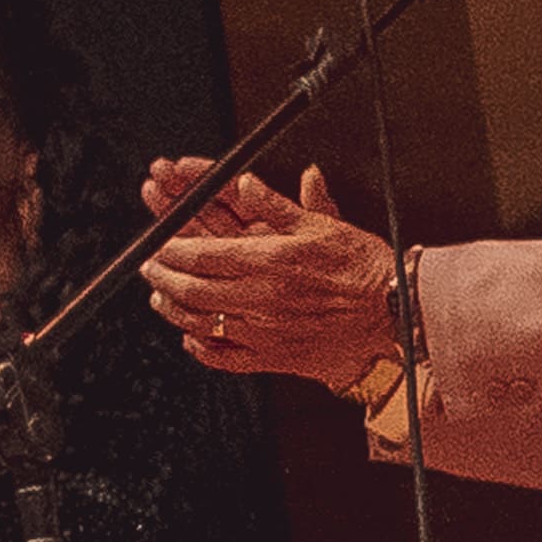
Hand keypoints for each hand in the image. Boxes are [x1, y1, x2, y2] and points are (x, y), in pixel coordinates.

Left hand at [138, 167, 400, 393]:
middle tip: (150, 266)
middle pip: (193, 288)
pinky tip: (190, 337)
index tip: (156, 241)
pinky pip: (224, 358)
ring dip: (174, 308)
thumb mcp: (321, 225)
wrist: (391, 315)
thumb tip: (243, 183)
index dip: (171, 247)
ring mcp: (263, 332)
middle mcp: (261, 300)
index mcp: (269, 262)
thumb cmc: (361, 268)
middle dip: (163, 275)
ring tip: (160, 296)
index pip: (203, 253)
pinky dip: (201, 348)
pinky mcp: (272, 358)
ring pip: (201, 323)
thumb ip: (276, 205)